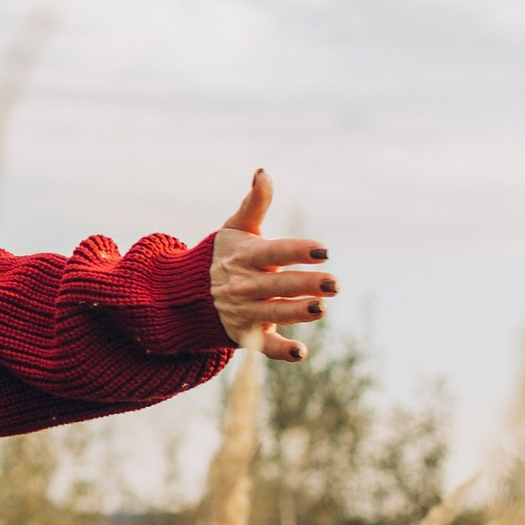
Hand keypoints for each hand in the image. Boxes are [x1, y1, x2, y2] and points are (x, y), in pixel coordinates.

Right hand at [209, 171, 334, 360]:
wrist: (189, 293)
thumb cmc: (225, 254)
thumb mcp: (236, 227)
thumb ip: (254, 202)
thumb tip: (263, 171)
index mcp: (245, 256)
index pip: (274, 252)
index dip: (298, 251)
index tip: (323, 250)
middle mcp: (245, 285)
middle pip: (278, 284)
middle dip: (306, 284)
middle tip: (334, 283)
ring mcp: (245, 311)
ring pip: (274, 313)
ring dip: (298, 312)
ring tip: (322, 308)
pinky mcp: (247, 335)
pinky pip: (264, 345)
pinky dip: (281, 350)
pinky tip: (301, 352)